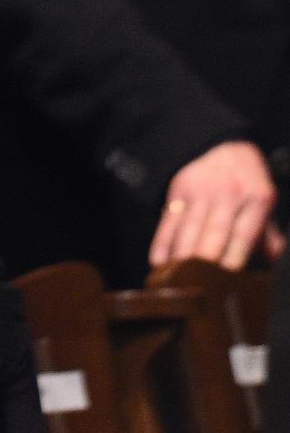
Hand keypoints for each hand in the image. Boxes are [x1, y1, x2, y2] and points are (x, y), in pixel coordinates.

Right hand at [149, 142, 279, 270]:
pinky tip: (158, 262)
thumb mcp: (264, 200)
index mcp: (256, 199)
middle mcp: (228, 195)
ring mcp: (200, 193)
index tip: (224, 283)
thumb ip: (267, 234)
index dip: (233, 260)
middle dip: (204, 262)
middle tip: (197, 287)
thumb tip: (273, 262)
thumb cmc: (246, 181)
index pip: (243, 236)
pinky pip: (168, 223)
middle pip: (213, 234)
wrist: (221, 145)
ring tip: (175, 281)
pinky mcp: (178, 192)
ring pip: (188, 231)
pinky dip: (161, 244)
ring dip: (180, 258)